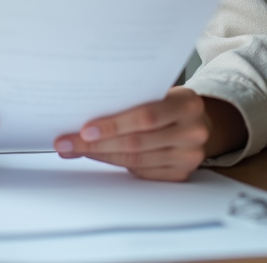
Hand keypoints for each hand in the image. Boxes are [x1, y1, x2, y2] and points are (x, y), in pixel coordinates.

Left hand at [53, 88, 246, 181]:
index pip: (146, 116)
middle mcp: (193, 131)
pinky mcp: (181, 174)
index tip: (83, 129)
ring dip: (101, 155)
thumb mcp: (160, 92)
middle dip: (96, 144)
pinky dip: (116, 164)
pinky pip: (141, 172)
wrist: (198, 121)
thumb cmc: (170, 103)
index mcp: (188, 104)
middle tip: (67, 143)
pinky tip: (98, 156)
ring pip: (135, 160)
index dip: (113, 125)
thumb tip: (83, 111)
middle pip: (136, 142)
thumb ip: (132, 100)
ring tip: (75, 150)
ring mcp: (190, 156)